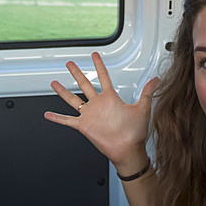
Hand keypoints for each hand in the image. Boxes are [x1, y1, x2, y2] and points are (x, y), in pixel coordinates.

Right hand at [43, 51, 158, 175]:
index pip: (103, 77)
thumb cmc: (136, 133)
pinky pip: (67, 120)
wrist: (128, 150)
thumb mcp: (143, 108)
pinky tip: (48, 114)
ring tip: (55, 83)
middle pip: (85, 84)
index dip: (99, 65)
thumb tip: (157, 79)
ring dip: (63, 91)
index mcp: (111, 98)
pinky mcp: (84, 126)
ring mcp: (90, 115)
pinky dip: (57, 118)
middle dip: (77, 73)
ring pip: (73, 99)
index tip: (94, 55)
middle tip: (70, 63)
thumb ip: (147, 92)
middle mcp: (98, 105)